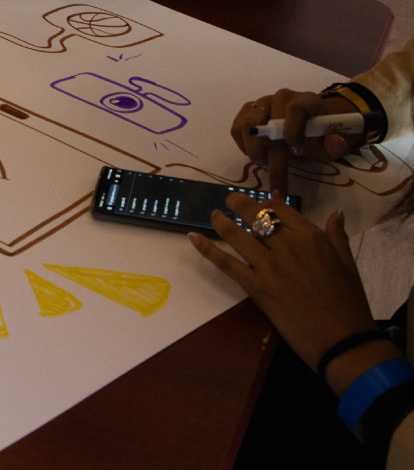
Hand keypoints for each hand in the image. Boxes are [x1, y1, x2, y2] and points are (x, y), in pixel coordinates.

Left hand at [188, 194, 397, 393]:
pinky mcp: (256, 286)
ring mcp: (269, 266)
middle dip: (237, 204)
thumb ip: (337, 236)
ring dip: (220, 221)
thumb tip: (335, 214)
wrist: (342, 339)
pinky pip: (226, 262)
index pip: (279, 208)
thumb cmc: (348, 303)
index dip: (264, 202)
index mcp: (311, 237)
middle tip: (228, 201)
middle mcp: (288, 245)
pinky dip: (207, 249)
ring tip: (213, 215)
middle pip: (254, 215)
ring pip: (236, 234)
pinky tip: (193, 237)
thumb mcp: (348, 264)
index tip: (256, 202)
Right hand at [231, 89, 363, 194]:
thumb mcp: (336, 140)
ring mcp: (261, 103)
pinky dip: (244, 147)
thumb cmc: (322, 134)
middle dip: (271, 157)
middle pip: (266, 123)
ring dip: (255, 152)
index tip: (297, 153)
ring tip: (266, 167)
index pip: (295, 110)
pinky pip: (237, 129)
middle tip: (278, 183)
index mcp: (306, 100)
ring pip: (247, 127)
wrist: (310, 124)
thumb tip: (335, 143)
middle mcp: (280, 97)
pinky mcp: (247, 112)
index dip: (293, 131)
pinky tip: (258, 156)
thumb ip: (337, 142)